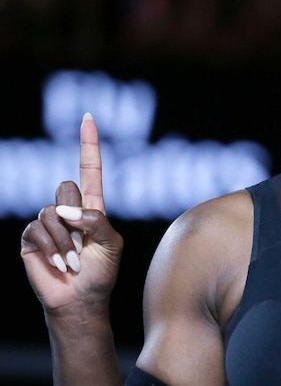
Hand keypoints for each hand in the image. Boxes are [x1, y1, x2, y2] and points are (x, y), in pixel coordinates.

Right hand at [20, 113, 122, 312]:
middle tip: (84, 245)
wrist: (80, 299)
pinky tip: (59, 265)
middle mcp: (68, 210)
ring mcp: (48, 222)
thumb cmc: (101, 272)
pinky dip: (52, 249)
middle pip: (66, 187)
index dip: (88, 144)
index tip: (88, 117)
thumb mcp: (112, 243)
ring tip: (73, 262)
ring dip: (66, 241)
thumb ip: (97, 220)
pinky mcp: (31, 237)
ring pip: (52, 212)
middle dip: (76, 216)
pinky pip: (37, 229)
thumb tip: (65, 210)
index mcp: (92, 207)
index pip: (89, 170)